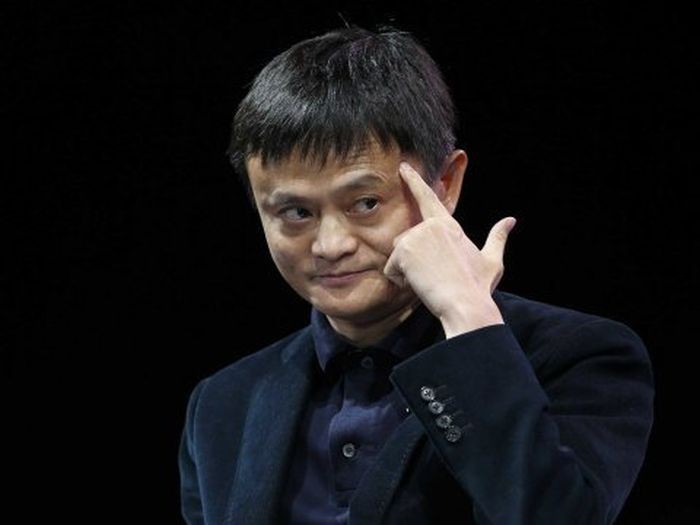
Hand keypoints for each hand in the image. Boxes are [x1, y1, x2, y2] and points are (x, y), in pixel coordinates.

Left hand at [383, 161, 516, 336]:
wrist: (466, 305)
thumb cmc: (478, 287)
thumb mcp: (492, 261)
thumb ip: (497, 237)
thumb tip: (511, 220)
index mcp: (449, 225)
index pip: (428, 198)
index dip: (414, 181)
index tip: (403, 166)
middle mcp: (431, 225)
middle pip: (406, 241)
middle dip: (413, 261)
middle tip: (435, 276)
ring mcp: (416, 236)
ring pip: (398, 255)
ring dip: (408, 272)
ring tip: (430, 281)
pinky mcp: (404, 250)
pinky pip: (390, 269)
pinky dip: (400, 281)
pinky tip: (419, 285)